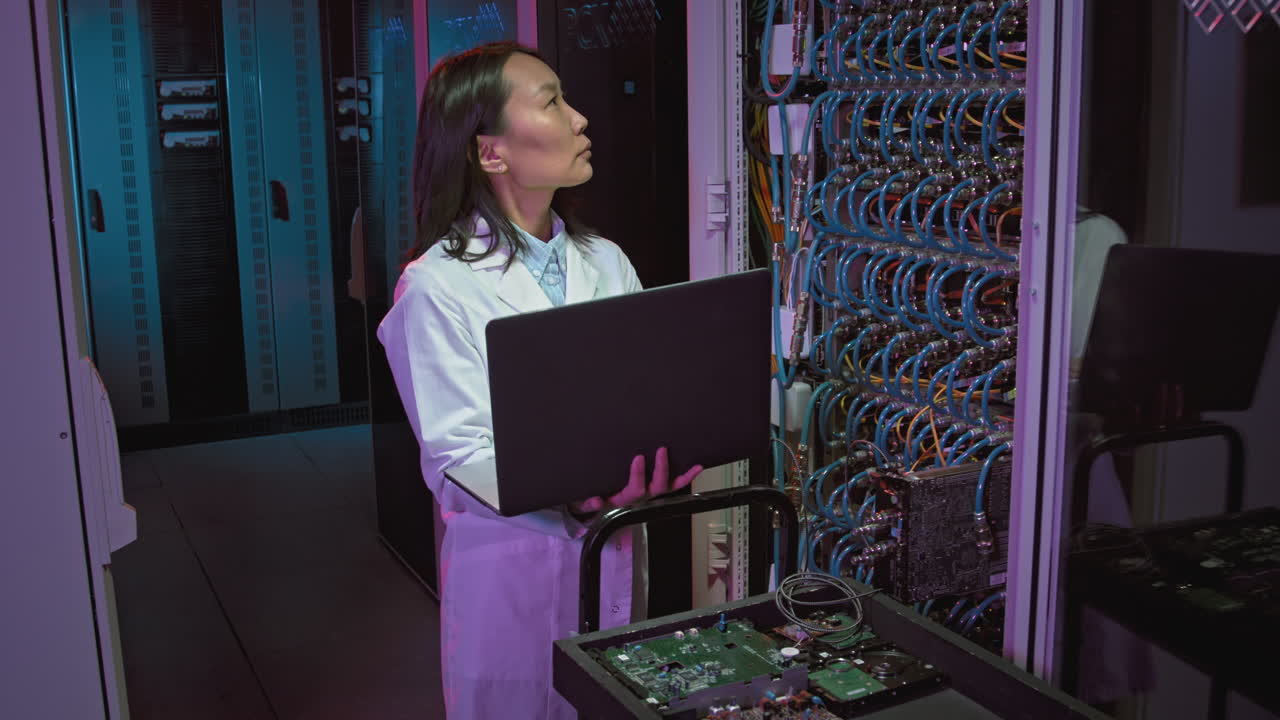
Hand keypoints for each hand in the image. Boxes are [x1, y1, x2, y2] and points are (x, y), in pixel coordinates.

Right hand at [569, 447, 702, 515]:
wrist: (596, 506)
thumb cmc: (591, 497)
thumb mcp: (583, 501)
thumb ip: (586, 502)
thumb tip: (595, 502)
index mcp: (623, 499)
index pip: (635, 489)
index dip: (639, 475)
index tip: (638, 458)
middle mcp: (640, 497)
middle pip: (656, 488)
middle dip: (661, 470)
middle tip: (661, 451)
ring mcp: (650, 493)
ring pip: (669, 487)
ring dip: (682, 476)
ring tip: (692, 464)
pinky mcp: (656, 488)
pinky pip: (674, 485)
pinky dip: (686, 477)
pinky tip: (698, 466)